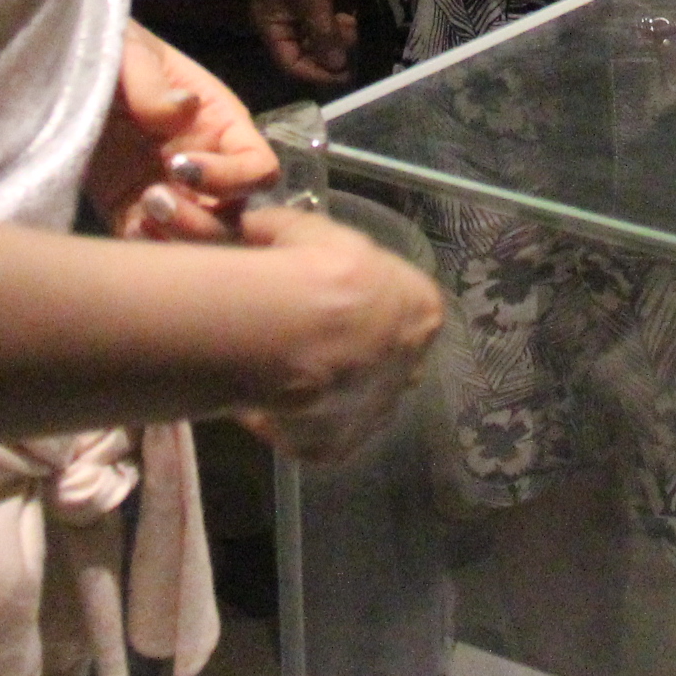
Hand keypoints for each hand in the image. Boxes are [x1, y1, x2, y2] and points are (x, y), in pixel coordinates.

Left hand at [85, 24, 276, 241]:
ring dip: (177, 240)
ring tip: (140, 215)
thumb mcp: (127, 51)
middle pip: (235, 218)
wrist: (56, 70)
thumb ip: (153, 81)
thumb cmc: (108, 50)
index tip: (179, 165)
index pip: (258, 168)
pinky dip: (145, 250)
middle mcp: (205, 166)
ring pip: (199, 243)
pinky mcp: (129, 212)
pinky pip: (152, 249)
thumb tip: (184, 109)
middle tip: (153, 198)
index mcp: (219, 124)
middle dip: (201, 222)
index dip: (231, 178)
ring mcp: (170, 194)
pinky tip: (126, 229)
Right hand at [230, 203, 445, 461]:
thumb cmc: (316, 268)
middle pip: (386, 362)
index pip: (404, 310)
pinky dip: (290, 421)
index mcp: (420, 314)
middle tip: (308, 337)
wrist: (292, 330)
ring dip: (325, 391)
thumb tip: (255, 227)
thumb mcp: (307, 229)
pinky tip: (264, 399)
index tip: (331, 298)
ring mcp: (373, 413)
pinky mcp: (334, 448)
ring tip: (279, 371)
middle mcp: (409, 368)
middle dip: (356, 354)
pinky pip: (312, 434)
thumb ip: (291, 232)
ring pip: (352, 403)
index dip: (367, 305)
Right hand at [253, 0, 355, 87]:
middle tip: (352, 45)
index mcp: (270, 26)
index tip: (344, 73)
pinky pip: (317, 21)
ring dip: (333, 38)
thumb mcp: (314, 0)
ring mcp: (290, 9)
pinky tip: (348, 18)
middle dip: (328, 53)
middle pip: (301, 53)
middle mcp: (276, 22)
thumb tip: (336, 67)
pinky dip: (332, 24)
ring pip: (312, 38)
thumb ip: (323, 35)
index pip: (290, 64)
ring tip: (352, 28)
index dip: (316, 73)